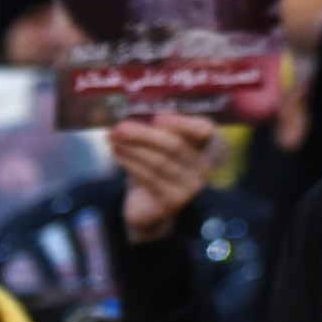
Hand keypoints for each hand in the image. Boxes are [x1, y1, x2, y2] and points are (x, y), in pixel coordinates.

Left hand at [107, 113, 216, 242]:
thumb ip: (156, 129)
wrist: (150, 204)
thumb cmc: (156, 165)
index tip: (157, 117)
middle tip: (120, 127)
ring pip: (158, 162)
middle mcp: (204, 166)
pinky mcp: (172, 201)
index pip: (204, 130)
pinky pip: (149, 178)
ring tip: (113, 138)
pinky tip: (117, 153)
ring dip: (132, 148)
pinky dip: (130, 163)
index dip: (183, 123)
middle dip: (144, 134)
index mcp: (207, 144)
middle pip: (175, 146)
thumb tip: (137, 117)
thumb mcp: (159, 144)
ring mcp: (190, 186)